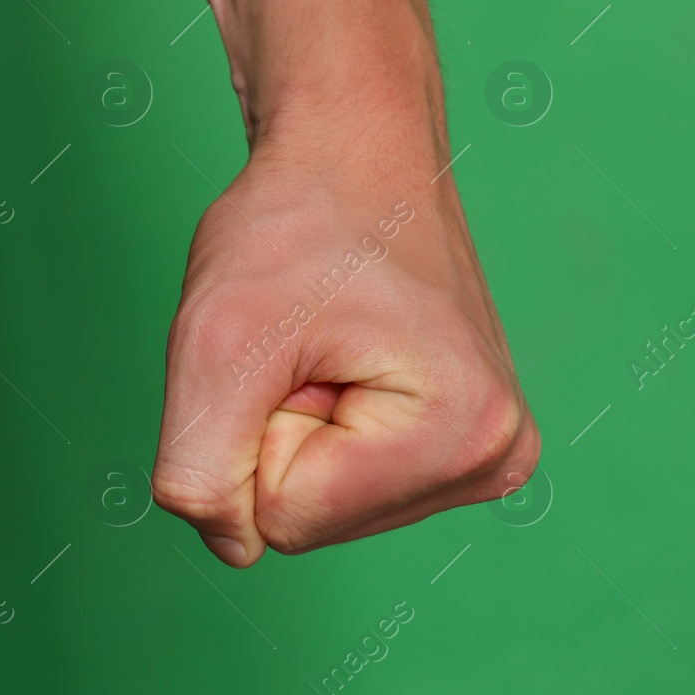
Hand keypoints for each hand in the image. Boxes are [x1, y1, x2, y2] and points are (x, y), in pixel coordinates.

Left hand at [151, 130, 540, 566]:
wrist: (352, 150)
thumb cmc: (294, 224)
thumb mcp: (216, 340)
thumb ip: (198, 469)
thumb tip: (232, 544)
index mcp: (461, 437)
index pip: (283, 520)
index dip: (255, 427)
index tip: (293, 343)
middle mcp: (496, 457)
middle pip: (310, 522)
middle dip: (279, 431)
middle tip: (306, 339)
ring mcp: (487, 455)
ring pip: (322, 505)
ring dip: (297, 424)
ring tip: (325, 342)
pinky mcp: (463, 446)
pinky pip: (343, 484)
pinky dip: (320, 423)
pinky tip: (346, 356)